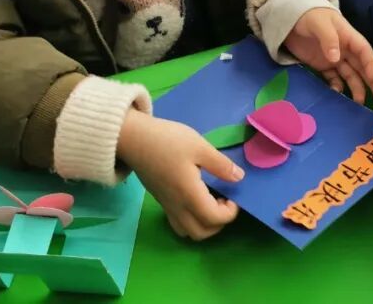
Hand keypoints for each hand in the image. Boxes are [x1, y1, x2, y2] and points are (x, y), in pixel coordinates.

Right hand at [118, 110, 242, 239]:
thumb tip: (239, 178)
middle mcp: (178, 206)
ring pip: (188, 231)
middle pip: (201, 233)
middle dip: (218, 223)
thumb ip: (220, 165)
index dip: (230, 213)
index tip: (233, 195)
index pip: (214, 219)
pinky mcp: (160, 201)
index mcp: (190, 195)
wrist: (133, 139)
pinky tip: (194, 198)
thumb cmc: (167, 140)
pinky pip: (178, 223)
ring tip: (210, 201)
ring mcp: (167, 206)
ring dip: (204, 224)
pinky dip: (191, 220)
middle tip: (223, 201)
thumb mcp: (199, 146)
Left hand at [285, 8, 372, 102]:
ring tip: (359, 102)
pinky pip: (333, 78)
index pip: (364, 51)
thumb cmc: (309, 15)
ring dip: (356, 87)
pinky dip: (337, 86)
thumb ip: (328, 39)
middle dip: (372, 81)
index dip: (371, 63)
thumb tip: (336, 58)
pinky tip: (337, 93)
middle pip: (362, 66)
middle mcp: (344, 49)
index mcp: (348, 36)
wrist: (291, 16)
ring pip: (350, 75)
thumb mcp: (319, 23)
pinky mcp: (322, 65)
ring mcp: (334, 58)